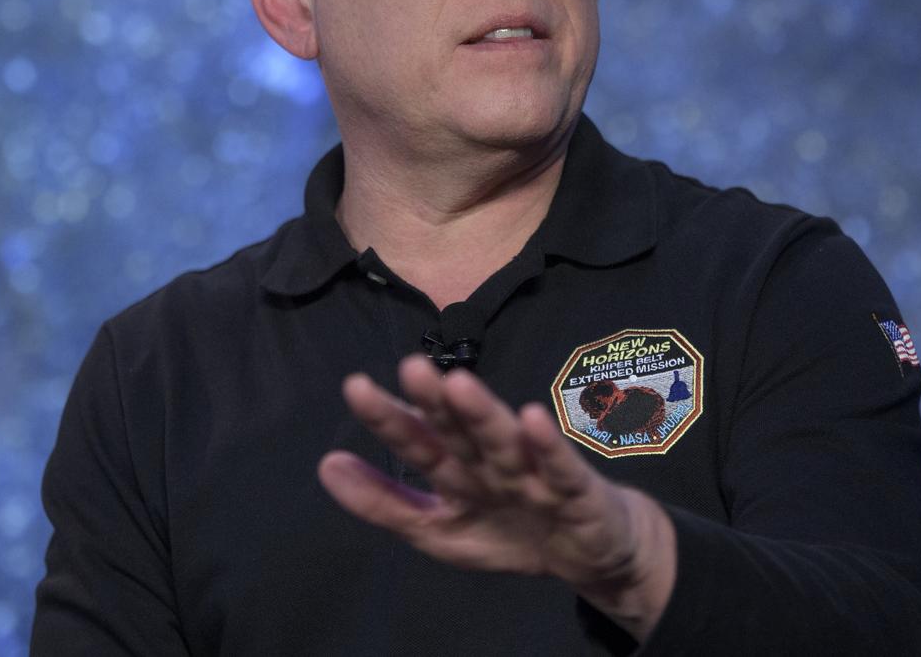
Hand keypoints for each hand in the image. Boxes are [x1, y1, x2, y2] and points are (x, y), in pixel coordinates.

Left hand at [318, 354, 675, 640]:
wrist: (595, 551)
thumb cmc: (514, 529)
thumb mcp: (440, 530)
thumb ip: (384, 503)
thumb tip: (326, 464)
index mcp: (457, 469)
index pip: (417, 440)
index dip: (387, 418)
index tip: (355, 386)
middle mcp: (490, 460)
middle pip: (459, 430)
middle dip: (435, 403)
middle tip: (411, 368)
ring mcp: (532, 470)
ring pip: (503, 441)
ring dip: (483, 414)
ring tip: (459, 385)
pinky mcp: (574, 487)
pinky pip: (558, 466)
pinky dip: (545, 445)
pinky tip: (531, 418)